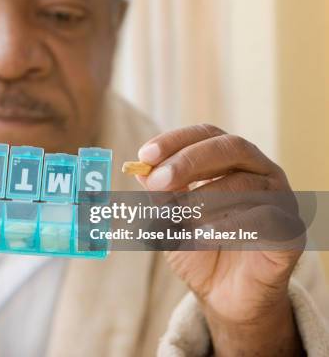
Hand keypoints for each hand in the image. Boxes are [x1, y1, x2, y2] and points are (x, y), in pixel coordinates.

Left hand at [137, 124, 303, 355]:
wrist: (225, 295)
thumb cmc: (199, 247)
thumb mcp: (170, 218)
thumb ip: (160, 194)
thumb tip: (141, 170)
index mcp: (232, 161)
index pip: (206, 135)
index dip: (175, 141)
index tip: (144, 155)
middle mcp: (260, 172)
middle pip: (230, 148)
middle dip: (188, 162)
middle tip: (158, 181)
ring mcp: (280, 199)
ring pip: (244, 184)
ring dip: (202, 199)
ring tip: (177, 218)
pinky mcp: (290, 231)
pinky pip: (263, 218)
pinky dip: (227, 225)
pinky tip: (202, 235)